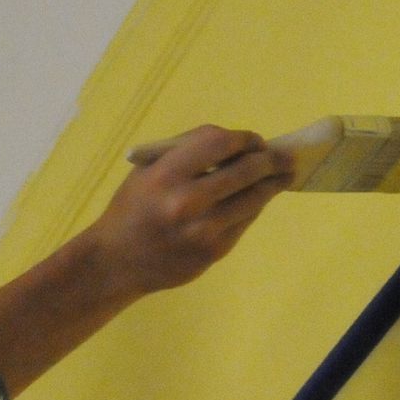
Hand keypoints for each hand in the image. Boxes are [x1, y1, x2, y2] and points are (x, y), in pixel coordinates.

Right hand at [84, 124, 291, 294]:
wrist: (115, 261)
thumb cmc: (132, 208)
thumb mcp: (146, 170)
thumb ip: (186, 151)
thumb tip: (239, 142)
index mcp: (166, 174)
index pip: (220, 142)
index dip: (244, 138)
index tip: (253, 141)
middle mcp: (187, 201)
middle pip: (246, 169)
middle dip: (270, 159)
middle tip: (283, 157)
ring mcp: (203, 229)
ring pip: (254, 198)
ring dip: (273, 183)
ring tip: (284, 175)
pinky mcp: (214, 251)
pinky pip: (245, 222)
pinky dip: (254, 207)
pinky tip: (257, 200)